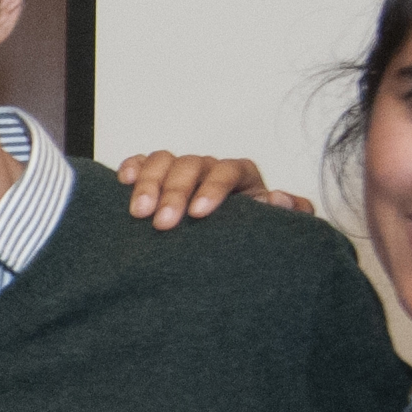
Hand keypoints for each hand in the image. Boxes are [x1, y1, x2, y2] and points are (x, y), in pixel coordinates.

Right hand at [113, 151, 309, 226]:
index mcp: (240, 175)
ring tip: (138, 213)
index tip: (199, 213)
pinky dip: (132, 167)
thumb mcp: (274, 229)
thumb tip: (278, 199)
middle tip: (163, 224)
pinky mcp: (157, 177)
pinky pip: (142, 161)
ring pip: (163, 160)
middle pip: (190, 164)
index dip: (212, 188)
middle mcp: (209, 168)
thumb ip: (288, 215)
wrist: (232, 250)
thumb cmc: (250, 238)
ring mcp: (181, 171)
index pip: (227, 170)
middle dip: (174, 192)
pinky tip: (123, 182)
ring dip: (149, 183)